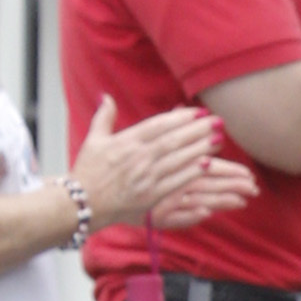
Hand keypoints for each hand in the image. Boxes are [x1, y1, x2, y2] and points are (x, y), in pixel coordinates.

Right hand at [68, 96, 256, 232]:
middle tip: (218, 121)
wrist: (81, 203)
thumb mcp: (93, 140)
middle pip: (173, 139)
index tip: (198, 111)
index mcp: (125, 142)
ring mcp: (145, 177)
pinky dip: (192, 172)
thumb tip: (106, 97)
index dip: (180, 117)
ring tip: (219, 139)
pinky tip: (209, 163)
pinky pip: (176, 181)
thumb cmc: (87, 172)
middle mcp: (137, 157)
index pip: (158, 125)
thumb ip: (104, 118)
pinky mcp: (150, 195)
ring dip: (201, 148)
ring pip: (178, 159)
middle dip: (198, 130)